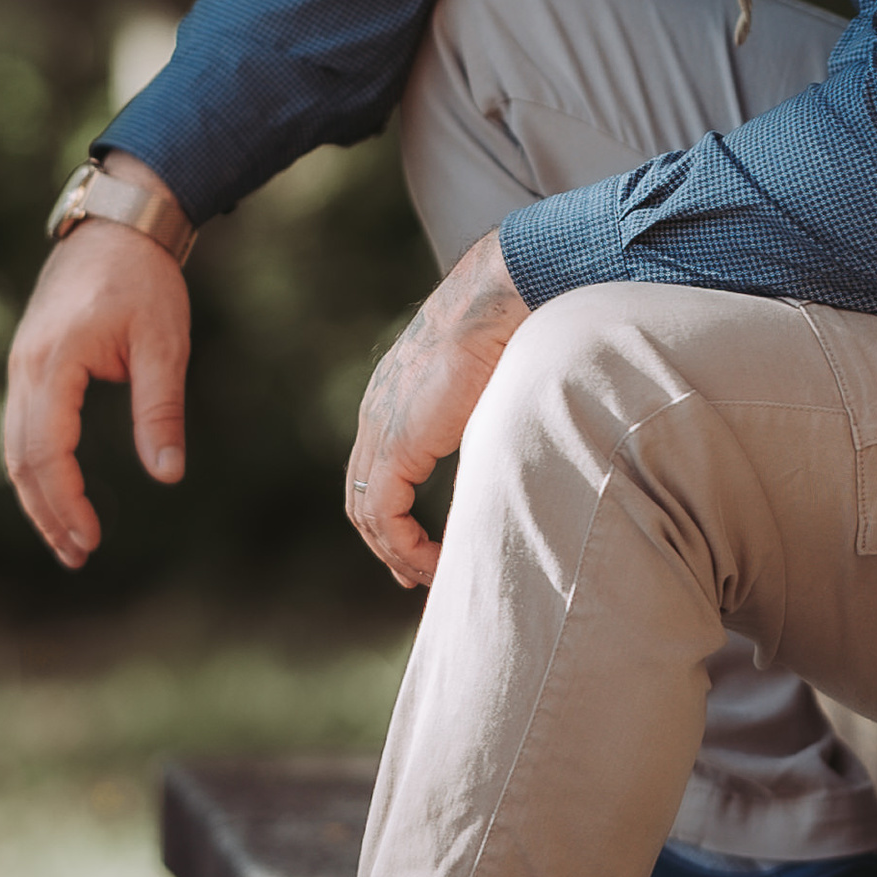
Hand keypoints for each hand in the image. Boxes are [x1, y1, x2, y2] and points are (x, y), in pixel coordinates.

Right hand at [2, 159, 191, 568]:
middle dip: (46, 512)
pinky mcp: (29, 361)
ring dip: (35, 495)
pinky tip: (58, 489)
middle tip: (78, 555)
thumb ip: (160, 409)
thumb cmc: (146, 280)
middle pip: (20, 459)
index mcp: (56, 361)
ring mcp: (21, 363)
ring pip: (13, 445)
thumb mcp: (165, 344)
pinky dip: (33, 465)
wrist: (118, 224)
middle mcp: (26, 366)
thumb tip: (166, 475)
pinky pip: (20, 426)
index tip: (92, 540)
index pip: (48, 452)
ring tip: (67, 536)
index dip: (67, 502)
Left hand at [344, 230, 526, 588]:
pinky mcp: (396, 446)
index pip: (376, 468)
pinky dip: (404, 546)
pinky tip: (431, 562)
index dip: (393, 512)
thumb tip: (514, 437)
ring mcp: (382, 429)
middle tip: (414, 574)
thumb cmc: (510, 327)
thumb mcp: (491, 382)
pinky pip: (384, 514)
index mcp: (395, 397)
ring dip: (397, 551)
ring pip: (369, 512)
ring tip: (429, 576)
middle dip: (387, 541)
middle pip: (363, 496)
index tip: (418, 544)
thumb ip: (483, 414)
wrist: (501, 300)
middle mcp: (378, 414)